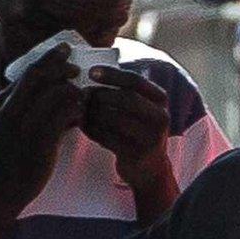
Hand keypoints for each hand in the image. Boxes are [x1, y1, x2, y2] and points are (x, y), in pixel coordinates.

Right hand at [0, 45, 83, 210]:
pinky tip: (81, 115)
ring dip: (73, 90)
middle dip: (61, 67)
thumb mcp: (8, 127)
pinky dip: (76, 109)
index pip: (26, 72)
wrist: (3, 190)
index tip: (64, 51)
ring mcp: (23, 125)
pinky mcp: (40, 140)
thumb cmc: (11, 159)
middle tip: (77, 68)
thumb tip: (50, 87)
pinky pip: (65, 112)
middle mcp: (8, 111)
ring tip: (82, 97)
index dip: (47, 59)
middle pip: (39, 75)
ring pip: (55, 92)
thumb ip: (23, 107)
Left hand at [81, 67, 171, 184]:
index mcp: (160, 99)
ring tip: (79, 108)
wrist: (148, 169)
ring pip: (115, 119)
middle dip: (100, 94)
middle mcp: (160, 117)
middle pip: (126, 98)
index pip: (135, 81)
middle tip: (82, 93)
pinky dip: (91, 130)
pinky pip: (108, 138)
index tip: (91, 71)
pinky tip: (82, 125)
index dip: (112, 75)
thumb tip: (92, 69)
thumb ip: (123, 90)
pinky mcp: (136, 155)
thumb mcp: (139, 108)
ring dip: (92, 112)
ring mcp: (150, 138)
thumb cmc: (136, 130)